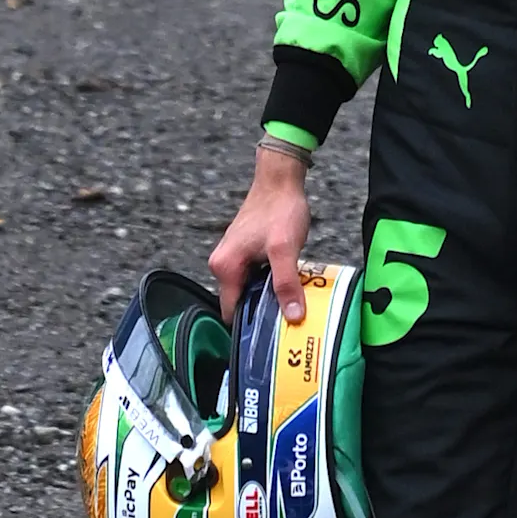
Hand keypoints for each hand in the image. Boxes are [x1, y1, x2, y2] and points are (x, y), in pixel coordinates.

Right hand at [208, 144, 312, 323]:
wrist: (281, 180)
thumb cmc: (279, 210)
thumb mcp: (285, 250)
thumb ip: (286, 284)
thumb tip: (292, 316)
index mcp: (225, 268)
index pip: (232, 312)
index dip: (251, 327)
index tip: (272, 337)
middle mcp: (224, 264)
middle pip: (242, 303)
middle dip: (263, 313)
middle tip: (289, 322)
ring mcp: (235, 258)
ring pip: (251, 291)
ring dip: (270, 298)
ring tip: (293, 305)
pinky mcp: (247, 253)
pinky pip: (257, 278)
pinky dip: (272, 284)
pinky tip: (290, 286)